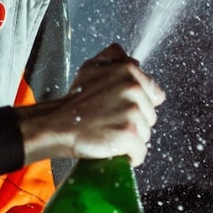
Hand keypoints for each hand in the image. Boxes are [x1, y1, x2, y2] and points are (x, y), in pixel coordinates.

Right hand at [19, 43, 165, 165]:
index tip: (121, 106)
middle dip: (134, 120)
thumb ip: (115, 57)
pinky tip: (113, 147)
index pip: (155, 93)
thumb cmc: (75, 100)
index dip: (139, 103)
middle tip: (111, 118)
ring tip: (109, 131)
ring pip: (146, 133)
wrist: (58, 123)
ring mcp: (132, 111)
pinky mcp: (129, 133)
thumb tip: (133, 60)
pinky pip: (140, 151)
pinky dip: (129, 155)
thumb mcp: (92, 68)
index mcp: (128, 70)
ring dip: (131, 137)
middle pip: (151, 114)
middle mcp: (133, 88)